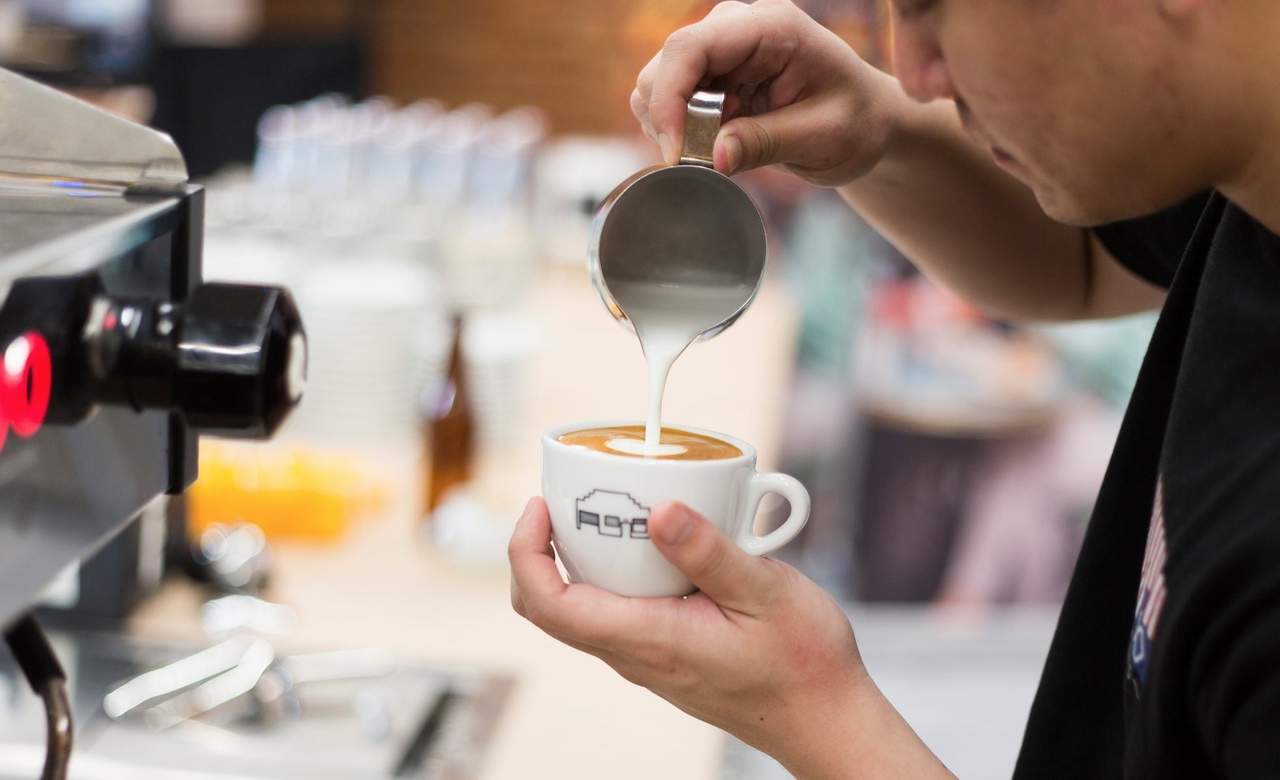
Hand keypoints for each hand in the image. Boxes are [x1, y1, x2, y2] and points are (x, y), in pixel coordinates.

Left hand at [509, 498, 944, 777]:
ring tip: (609, 508)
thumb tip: (660, 511)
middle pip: (552, 606)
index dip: (525, 553)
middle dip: (542, 549)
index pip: (549, 605)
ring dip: (578, 558)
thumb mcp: (765, 594)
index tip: (540, 506)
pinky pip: (616, 612)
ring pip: (583, 608)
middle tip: (568, 497)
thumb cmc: (803, 664)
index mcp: (648, 639)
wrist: (825, 718)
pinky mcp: (665, 653)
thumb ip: (709, 553)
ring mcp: (648, 657)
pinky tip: (651, 542)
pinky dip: (613, 572)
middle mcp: (636, 654)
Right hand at [632, 0, 900, 185]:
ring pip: (657, 83)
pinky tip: (714, 144)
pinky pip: (669, 101)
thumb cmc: (855, 122)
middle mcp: (737, 28)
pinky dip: (678, 130)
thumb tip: (714, 158)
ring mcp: (720, 50)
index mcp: (772, 27)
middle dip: (669, 119)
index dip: (669, 100)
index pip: (692, 48)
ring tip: (719, 150)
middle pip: (665, 65)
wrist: (865, 122)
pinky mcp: (711, 75)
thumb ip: (767, 143)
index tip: (677, 153)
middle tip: (703, 162)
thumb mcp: (823, 138)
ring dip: (672, 126)